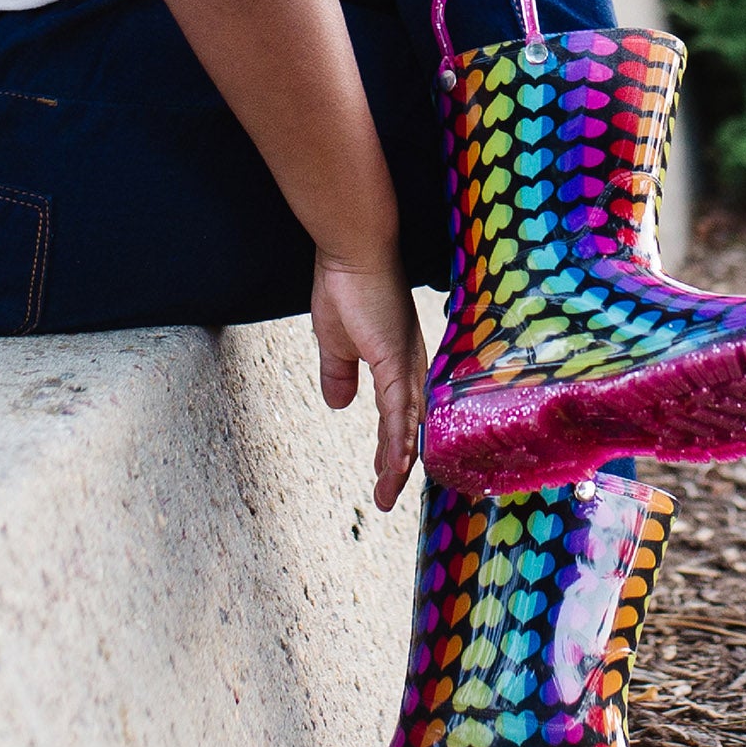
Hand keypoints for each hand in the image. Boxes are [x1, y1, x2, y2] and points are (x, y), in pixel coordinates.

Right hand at [309, 247, 427, 513]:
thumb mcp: (335, 341)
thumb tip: (338, 404)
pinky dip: (400, 440)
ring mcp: (405, 364)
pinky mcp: (395, 360)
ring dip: (398, 462)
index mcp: (397, 363)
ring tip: (386, 493)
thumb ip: (339, 372)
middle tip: (386, 496)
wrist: (352, 251)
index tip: (384, 475)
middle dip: (399, 464)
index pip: (400, 416)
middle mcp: (410, 367)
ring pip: (407, 425)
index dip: (393, 447)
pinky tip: (396, 464)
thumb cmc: (345, 285)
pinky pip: (400, 409)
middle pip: (410, 426)